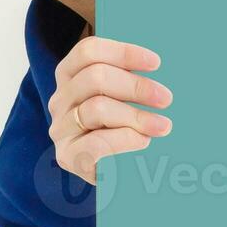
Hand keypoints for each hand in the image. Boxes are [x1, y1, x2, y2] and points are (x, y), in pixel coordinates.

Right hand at [48, 38, 172, 184]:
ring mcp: (61, 129)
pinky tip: (143, 141)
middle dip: (136, 86)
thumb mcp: (124, 97)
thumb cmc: (125, 127)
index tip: (156, 63)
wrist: (116, 175)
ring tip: (163, 126)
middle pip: (94, 77)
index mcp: (70, 76)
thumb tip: (161, 66)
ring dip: (136, 116)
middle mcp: (61, 99)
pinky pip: (96, 142)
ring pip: (97, 108)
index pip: (88, 51)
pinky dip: (124, 139)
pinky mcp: (68, 156)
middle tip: (166, 99)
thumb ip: (132, 79)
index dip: (123, 52)